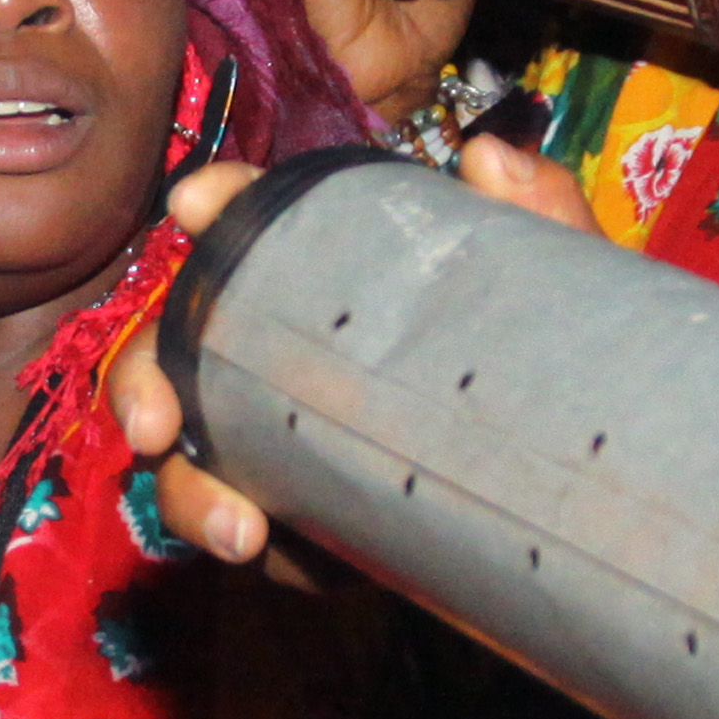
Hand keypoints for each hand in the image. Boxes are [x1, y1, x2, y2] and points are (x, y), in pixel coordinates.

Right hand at [105, 135, 596, 568]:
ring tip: (239, 531)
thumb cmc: (546, 362)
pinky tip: (286, 557)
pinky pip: (258, 533)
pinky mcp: (306, 515)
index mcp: (334, 277)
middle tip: (155, 424)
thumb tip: (490, 161)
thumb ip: (542, 220)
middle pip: (182, 349)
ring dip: (191, 493)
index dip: (222, 205)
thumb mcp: (559, 291)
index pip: (261, 222)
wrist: (574, 484)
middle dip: (145, 380)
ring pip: (194, 457)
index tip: (197, 202)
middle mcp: (286, 351)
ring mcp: (284, 438)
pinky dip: (266, 552)